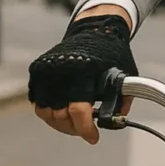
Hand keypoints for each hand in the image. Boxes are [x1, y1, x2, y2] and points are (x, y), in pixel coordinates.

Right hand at [28, 13, 137, 143]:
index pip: (79, 110)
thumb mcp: (126, 73)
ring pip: (46, 112)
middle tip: (86, 130)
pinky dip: (50, 111)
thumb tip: (118, 121)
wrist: (96, 28)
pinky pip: (39, 101)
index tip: (93, 137)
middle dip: (75, 128)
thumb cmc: (112, 51)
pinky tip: (64, 112)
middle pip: (60, 115)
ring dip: (60, 123)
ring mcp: (47, 70)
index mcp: (85, 71)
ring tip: (75, 123)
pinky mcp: (38, 70)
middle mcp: (62, 70)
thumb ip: (124, 98)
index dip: (86, 129)